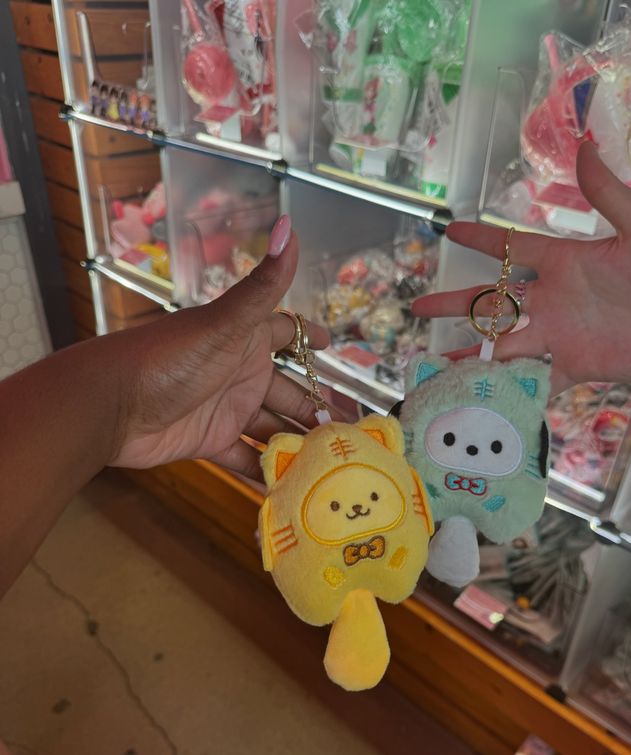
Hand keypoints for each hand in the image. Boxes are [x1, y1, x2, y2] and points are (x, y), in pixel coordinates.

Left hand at [107, 218, 332, 478]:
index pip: (288, 333)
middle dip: (319, 408)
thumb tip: (290, 226)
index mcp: (246, 339)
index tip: (335, 346)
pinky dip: (267, 472)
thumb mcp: (224, 323)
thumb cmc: (169, 358)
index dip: (311, 339)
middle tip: (352, 433)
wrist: (111, 405)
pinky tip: (295, 487)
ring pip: (273, 426)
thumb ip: (263, 285)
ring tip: (335, 463)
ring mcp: (226, 408)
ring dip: (300, 442)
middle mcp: (240, 372)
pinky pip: (246, 458)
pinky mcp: (210, 441)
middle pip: (289, 391)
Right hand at [414, 143, 630, 401]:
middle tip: (418, 308)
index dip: (482, 238)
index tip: (450, 229)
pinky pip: (534, 378)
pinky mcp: (575, 366)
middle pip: (493, 300)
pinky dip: (508, 386)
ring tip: (437, 359)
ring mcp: (562, 335)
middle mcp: (556, 299)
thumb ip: (607, 193)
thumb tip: (584, 146)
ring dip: (471, 349)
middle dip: (454, 303)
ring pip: (503, 342)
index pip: (513, 247)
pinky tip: (478, 393)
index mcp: (568, 261)